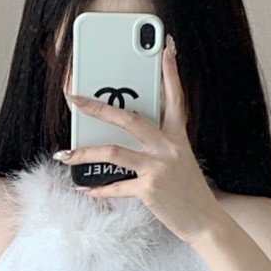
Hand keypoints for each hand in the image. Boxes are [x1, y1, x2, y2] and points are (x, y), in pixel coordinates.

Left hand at [55, 35, 227, 244]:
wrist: (205, 222)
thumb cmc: (188, 191)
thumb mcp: (180, 160)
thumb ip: (159, 145)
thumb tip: (125, 137)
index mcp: (178, 136)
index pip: (175, 97)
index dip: (170, 72)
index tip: (166, 48)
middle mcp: (169, 147)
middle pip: (128, 118)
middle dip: (97, 107)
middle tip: (74, 100)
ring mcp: (159, 167)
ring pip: (113, 151)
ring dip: (84, 153)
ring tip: (65, 155)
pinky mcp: (150, 189)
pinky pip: (117, 186)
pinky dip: (98, 189)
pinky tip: (85, 189)